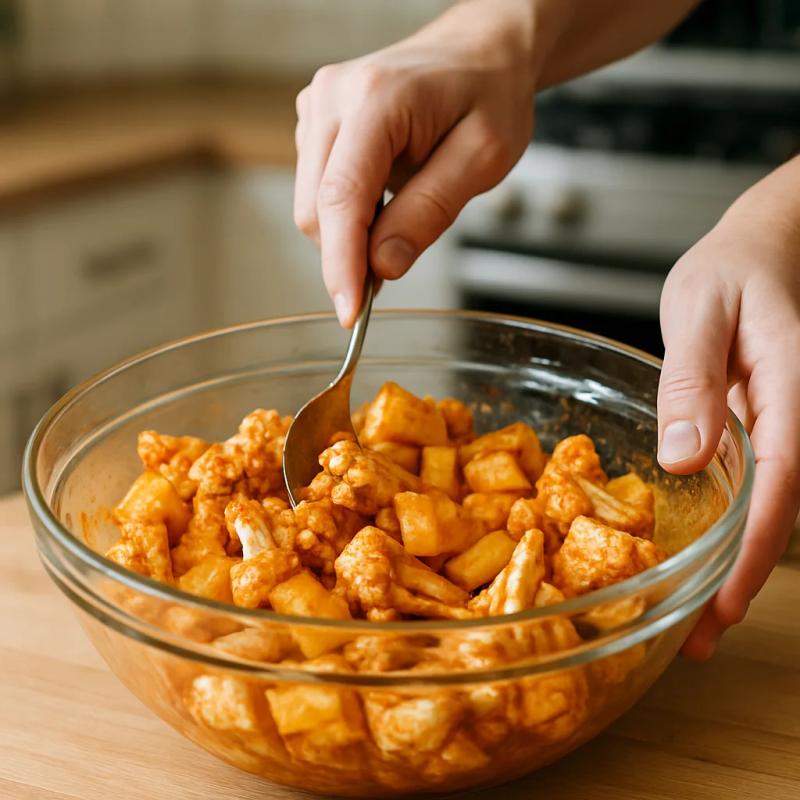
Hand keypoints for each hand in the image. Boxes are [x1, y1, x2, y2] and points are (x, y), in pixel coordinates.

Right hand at [293, 0, 535, 325]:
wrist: (478, 49)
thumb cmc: (488, 94)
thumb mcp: (483, 158)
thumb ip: (429, 211)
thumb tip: (381, 265)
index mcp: (376, 99)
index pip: (342, 198)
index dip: (342, 264)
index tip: (351, 314)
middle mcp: (332, 97)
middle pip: (316, 209)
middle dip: (349, 255)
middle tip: (393, 269)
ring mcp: (317, 106)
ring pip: (311, 205)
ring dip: (348, 234)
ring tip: (398, 219)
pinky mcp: (315, 120)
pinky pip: (315, 188)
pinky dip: (345, 213)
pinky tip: (381, 202)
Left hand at [656, 161, 799, 658]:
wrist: (759, 245)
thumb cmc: (734, 266)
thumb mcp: (701, 309)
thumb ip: (693, 379)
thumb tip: (685, 456)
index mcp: (789, 390)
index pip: (780, 483)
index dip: (755, 551)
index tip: (725, 603)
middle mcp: (791, 417)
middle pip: (775, 512)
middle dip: (741, 580)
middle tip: (697, 639)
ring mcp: (776, 425)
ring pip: (763, 507)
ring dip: (733, 565)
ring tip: (693, 620)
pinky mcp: (755, 425)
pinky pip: (749, 485)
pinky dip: (727, 527)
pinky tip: (701, 556)